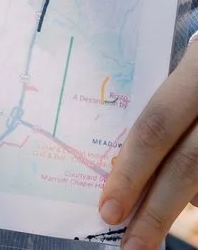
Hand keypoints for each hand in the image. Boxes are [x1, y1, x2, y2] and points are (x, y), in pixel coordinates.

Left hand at [102, 44, 197, 249]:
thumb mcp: (192, 64)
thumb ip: (169, 103)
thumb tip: (126, 158)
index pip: (155, 128)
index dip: (130, 173)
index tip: (107, 210)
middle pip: (187, 167)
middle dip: (156, 211)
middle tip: (132, 245)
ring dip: (186, 204)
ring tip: (158, 222)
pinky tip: (192, 201)